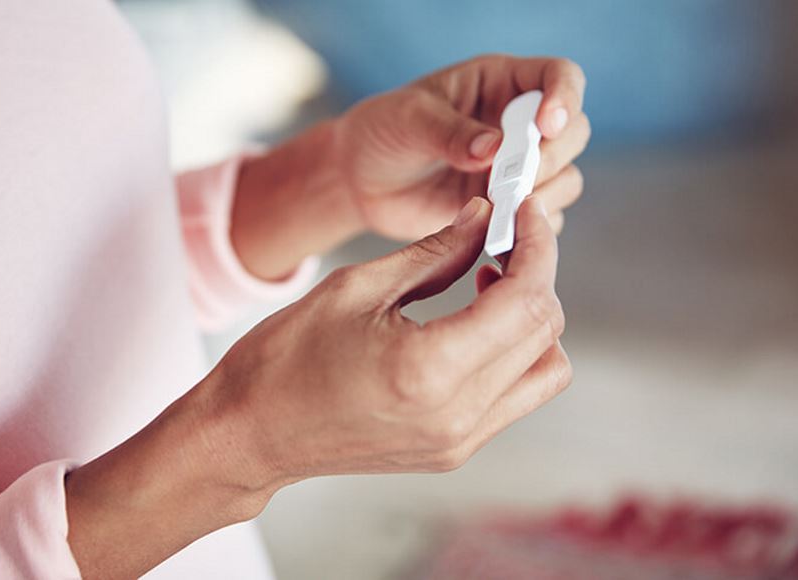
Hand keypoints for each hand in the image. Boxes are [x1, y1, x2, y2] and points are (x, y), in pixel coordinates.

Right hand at [65, 196, 570, 577]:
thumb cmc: (285, 359)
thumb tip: (485, 219)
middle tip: (504, 240)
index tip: (525, 214)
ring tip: (488, 286)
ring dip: (532, 320)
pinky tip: (472, 324)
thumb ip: (434, 252)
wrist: (250, 433)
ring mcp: (459, 441)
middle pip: (546, 333)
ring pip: (546, 371)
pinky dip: (512, 353)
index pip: (527, 300)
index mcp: (430, 368)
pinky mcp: (454, 451)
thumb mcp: (357, 286)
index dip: (538, 246)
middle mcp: (457, 414)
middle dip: (537, 275)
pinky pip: (515, 397)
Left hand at [334, 54, 589, 238]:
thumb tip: (495, 149)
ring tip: (499, 206)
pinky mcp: (508, 209)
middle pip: (573, 133)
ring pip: (566, 179)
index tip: (546, 126)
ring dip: (544, 196)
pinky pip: (541, 222)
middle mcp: (519, 125)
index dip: (564, 98)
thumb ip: (450, 132)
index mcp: (501, 84)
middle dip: (552, 157)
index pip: (559, 77)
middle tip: (512, 179)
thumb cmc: (383, 132)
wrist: (360, 182)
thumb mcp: (408, 119)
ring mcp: (517, 170)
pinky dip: (528, 230)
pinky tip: (496, 232)